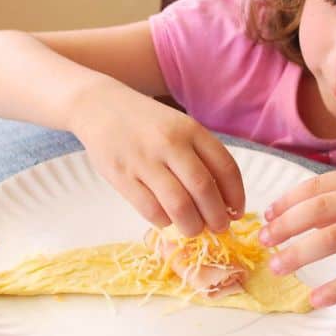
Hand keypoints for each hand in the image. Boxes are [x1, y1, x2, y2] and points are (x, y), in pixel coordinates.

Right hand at [69, 83, 244, 236]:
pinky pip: (150, 209)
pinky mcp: (121, 176)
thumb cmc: (146, 122)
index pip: (225, 167)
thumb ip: (199, 155)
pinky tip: (167, 219)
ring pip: (179, 204)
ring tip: (194, 229)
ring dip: (192, 225)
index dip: (236, 195)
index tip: (237, 211)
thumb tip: (222, 199)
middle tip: (218, 228)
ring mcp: (144, 160)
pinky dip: (164, 221)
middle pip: (204, 189)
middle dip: (216, 217)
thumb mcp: (179, 126)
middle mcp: (170, 143)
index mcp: (190, 130)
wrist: (99, 105)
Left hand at [260, 168, 335, 307]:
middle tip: (263, 241)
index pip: (317, 186)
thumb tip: (306, 214)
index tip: (268, 215)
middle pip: (317, 209)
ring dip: (299, 253)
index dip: (288, 201)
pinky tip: (316, 298)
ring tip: (278, 267)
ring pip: (332, 238)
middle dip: (284, 226)